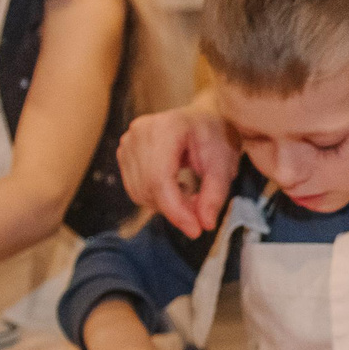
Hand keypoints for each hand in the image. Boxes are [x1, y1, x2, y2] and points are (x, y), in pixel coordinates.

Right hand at [117, 97, 236, 237]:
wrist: (201, 118)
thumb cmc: (215, 137)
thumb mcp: (224, 164)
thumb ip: (215, 194)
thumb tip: (206, 224)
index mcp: (167, 127)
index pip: (160, 178)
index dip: (175, 210)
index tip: (195, 230)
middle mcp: (140, 131)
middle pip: (148, 187)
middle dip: (174, 209)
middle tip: (199, 211)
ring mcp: (128, 141)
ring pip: (139, 192)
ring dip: (166, 205)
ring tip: (190, 193)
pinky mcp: (123, 152)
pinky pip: (135, 189)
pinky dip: (156, 198)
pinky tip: (175, 187)